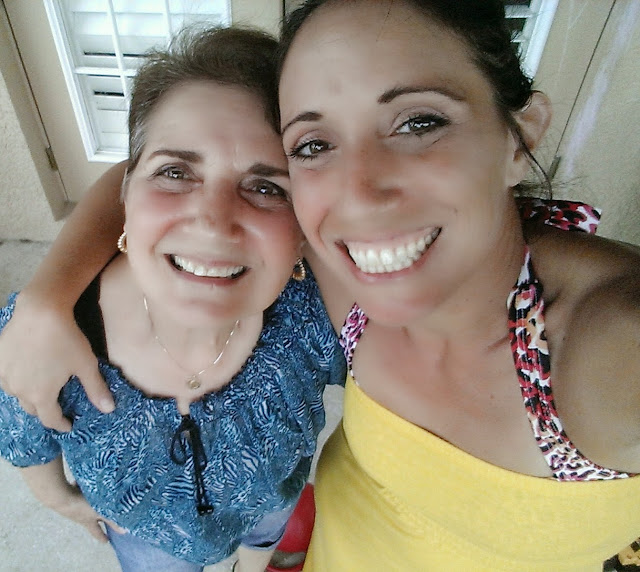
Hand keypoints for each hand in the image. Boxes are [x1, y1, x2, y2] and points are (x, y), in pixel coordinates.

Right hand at [0, 292, 113, 430]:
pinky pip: (6, 380)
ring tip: (41, 390)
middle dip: (45, 410)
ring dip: (29, 396)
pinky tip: (25, 374)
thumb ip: (96, 389)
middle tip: (56, 406)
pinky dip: (17, 381)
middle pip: (33, 408)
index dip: (60, 424)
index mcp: (41, 395)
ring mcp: (5, 376)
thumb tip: (109, 410)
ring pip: (17, 394)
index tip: (68, 425)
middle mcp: (19, 390)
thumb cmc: (67, 339)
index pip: (50, 419)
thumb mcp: (86, 365)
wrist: (40, 312)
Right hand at [52, 484, 125, 542]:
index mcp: (87, 521)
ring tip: (95, 491)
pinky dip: (80, 486)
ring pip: (84, 501)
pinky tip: (83, 480)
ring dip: (89, 497)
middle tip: (100, 519)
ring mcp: (72, 505)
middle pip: (90, 517)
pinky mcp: (68, 495)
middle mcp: (79, 515)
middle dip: (96, 517)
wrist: (59, 496)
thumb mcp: (100, 513)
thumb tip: (124, 531)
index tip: (106, 541)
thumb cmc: (81, 505)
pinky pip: (77, 489)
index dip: (102, 536)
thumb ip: (112, 520)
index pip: (97, 531)